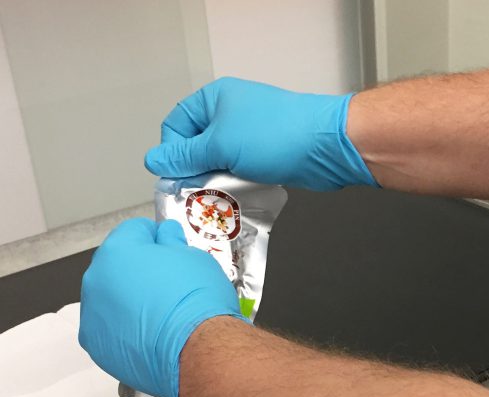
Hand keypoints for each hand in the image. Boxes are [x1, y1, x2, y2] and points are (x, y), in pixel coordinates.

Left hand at [79, 218, 245, 396]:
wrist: (197, 349)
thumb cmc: (197, 298)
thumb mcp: (194, 258)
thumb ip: (172, 243)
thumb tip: (165, 236)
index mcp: (117, 252)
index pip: (133, 231)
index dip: (156, 237)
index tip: (171, 247)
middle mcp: (95, 281)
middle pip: (116, 266)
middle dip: (138, 270)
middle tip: (169, 283)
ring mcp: (92, 316)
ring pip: (111, 300)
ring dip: (130, 301)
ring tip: (162, 313)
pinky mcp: (97, 347)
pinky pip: (111, 329)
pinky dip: (127, 329)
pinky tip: (153, 334)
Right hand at [144, 77, 376, 190]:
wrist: (327, 145)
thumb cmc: (275, 135)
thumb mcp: (220, 145)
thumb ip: (185, 156)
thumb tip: (154, 161)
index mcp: (215, 99)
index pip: (176, 125)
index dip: (172, 151)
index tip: (175, 177)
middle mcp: (231, 113)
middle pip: (197, 146)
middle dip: (195, 170)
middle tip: (194, 193)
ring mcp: (251, 134)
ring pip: (220, 162)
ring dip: (217, 181)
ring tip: (218, 198)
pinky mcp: (267, 154)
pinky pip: (242, 170)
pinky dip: (238, 184)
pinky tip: (238, 197)